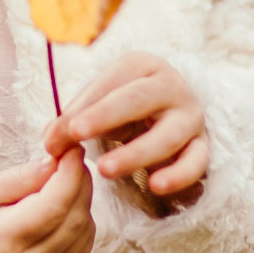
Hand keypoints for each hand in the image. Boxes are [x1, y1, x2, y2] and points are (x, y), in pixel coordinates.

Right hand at [0, 149, 94, 252]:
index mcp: (0, 242)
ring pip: (84, 229)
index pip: (52, 206)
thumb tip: (54, 163)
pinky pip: (86, 241)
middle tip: (72, 157)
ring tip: (63, 179)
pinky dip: (82, 216)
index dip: (70, 174)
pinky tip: (64, 204)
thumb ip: (18, 178)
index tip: (73, 149)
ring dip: (83, 198)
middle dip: (80, 181)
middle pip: (74, 217)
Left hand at [43, 53, 207, 210]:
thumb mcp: (98, 103)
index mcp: (141, 66)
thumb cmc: (125, 104)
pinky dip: (178, 175)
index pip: (109, 84)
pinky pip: (196, 162)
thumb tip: (50, 145)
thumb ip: (72, 120)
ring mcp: (190, 116)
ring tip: (105, 169)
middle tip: (76, 135)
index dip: (81, 109)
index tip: (55, 136)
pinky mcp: (202, 144)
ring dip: (136, 153)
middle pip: (138, 99)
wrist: (172, 108)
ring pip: (167, 134)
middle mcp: (170, 85)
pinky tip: (156, 186)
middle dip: (105, 117)